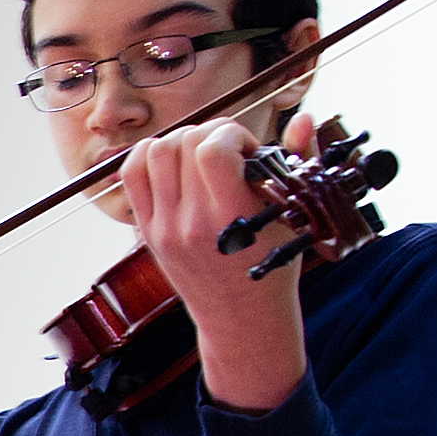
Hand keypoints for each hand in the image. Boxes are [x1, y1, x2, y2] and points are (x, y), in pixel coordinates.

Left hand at [119, 104, 321, 413]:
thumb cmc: (274, 265)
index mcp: (231, 220)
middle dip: (212, 133)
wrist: (240, 316)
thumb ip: (298, 163)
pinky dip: (149, 154)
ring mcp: (164, 227)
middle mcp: (191, 223)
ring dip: (183, 140)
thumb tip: (304, 118)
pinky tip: (175, 160)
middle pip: (184, 143)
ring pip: (156, 152)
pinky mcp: (148, 231)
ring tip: (204, 155)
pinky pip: (132, 174)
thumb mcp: (295, 217)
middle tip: (230, 151)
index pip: (212, 152)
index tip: (249, 149)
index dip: (232, 134)